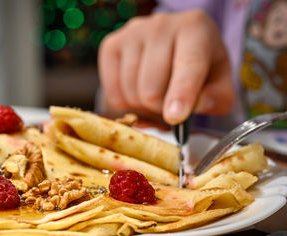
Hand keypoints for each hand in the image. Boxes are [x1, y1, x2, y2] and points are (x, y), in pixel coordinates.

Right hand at [98, 9, 234, 124]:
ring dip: (143, 106)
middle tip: (171, 103)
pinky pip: (112, 92)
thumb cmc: (199, 64)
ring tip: (156, 94)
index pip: (188, 64)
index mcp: (195, 29)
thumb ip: (218, 98)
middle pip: (152, 89)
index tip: (175, 117)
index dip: (181, 93)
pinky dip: (125, 102)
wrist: (174, 41)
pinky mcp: (111, 45)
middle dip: (161, 108)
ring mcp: (131, 33)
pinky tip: (138, 91)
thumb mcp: (219, 80)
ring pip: (131, 92)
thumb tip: (198, 106)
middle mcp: (160, 25)